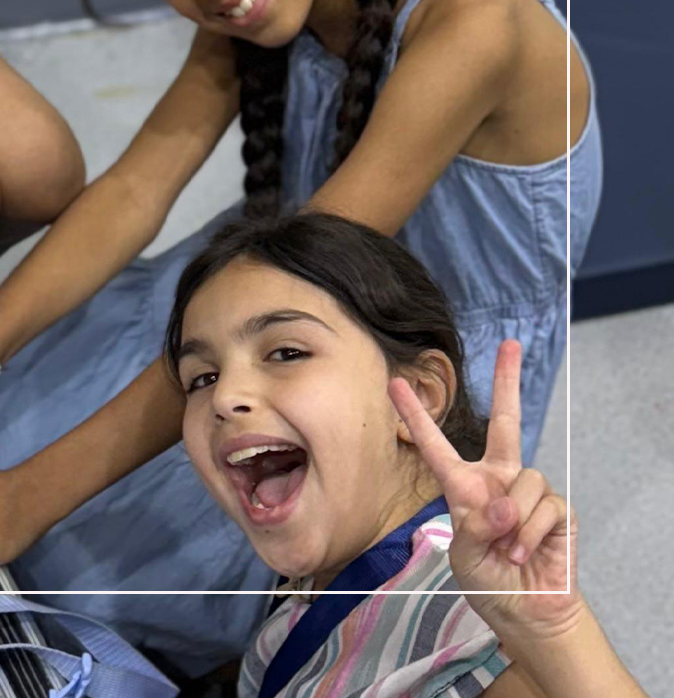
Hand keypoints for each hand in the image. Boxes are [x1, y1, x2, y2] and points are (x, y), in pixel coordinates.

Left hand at [391, 340, 576, 637]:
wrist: (524, 609)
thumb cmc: (487, 577)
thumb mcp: (463, 550)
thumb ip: (475, 523)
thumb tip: (504, 505)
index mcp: (464, 484)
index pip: (435, 444)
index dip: (415, 414)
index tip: (393, 382)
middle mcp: (499, 478)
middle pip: (508, 422)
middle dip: (508, 381)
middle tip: (511, 343)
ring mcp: (530, 491)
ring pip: (525, 480)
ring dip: (513, 519)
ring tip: (506, 547)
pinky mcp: (559, 510)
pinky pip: (544, 507)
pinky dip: (530, 533)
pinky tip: (523, 553)